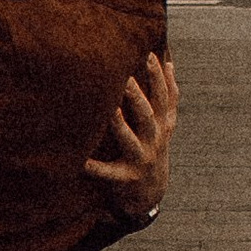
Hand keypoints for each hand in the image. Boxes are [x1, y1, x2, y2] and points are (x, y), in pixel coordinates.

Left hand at [86, 51, 177, 221]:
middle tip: (126, 79)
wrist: (151, 194)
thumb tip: (169, 61)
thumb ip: (166, 96)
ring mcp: (141, 159)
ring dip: (120, 125)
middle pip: (147, 115)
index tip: (150, 56)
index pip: (165, 98)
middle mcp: (155, 140)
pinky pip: (109, 173)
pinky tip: (81, 162)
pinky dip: (96, 168)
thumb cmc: (153, 148)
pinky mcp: (126, 178)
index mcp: (162, 125)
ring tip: (109, 110)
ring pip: (130, 140)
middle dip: (137, 97)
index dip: (160, 78)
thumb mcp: (165, 124)